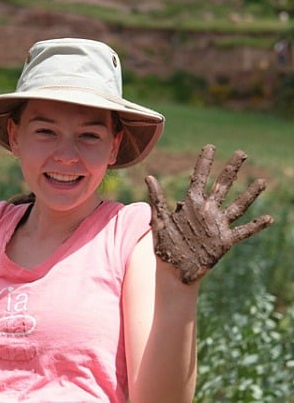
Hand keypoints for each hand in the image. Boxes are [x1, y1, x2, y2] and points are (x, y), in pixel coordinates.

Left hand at [145, 144, 273, 283]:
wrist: (173, 270)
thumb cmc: (165, 245)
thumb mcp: (160, 220)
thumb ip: (157, 198)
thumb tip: (149, 176)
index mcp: (190, 203)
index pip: (199, 177)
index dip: (204, 162)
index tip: (210, 146)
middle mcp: (207, 210)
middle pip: (222, 185)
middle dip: (231, 169)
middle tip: (241, 153)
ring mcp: (217, 225)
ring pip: (237, 205)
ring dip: (250, 194)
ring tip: (261, 182)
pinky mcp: (224, 241)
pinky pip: (243, 231)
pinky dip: (255, 226)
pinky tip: (268, 218)